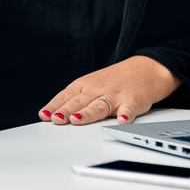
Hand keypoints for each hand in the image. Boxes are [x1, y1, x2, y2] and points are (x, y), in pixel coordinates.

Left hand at [40, 56, 180, 125]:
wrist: (144, 69)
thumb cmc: (112, 81)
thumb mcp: (89, 86)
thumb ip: (72, 100)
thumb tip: (50, 115)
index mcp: (84, 86)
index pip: (66, 97)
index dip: (55, 106)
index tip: (45, 115)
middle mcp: (97, 90)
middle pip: (80, 102)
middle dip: (67, 111)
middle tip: (57, 119)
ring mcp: (115, 95)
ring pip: (99, 106)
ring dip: (88, 113)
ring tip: (78, 120)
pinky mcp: (133, 101)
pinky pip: (129, 109)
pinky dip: (126, 115)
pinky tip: (122, 121)